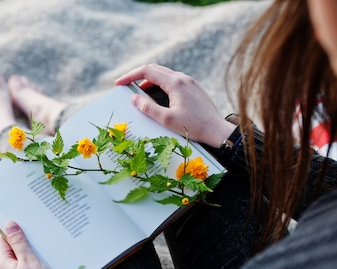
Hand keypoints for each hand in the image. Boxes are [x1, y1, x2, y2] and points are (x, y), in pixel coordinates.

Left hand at [0, 221, 67, 268]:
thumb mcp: (29, 260)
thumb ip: (18, 242)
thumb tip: (9, 225)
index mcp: (1, 266)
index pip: (2, 241)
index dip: (13, 231)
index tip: (25, 224)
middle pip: (11, 250)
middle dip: (24, 243)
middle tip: (38, 236)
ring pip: (19, 261)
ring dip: (30, 254)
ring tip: (43, 250)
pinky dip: (33, 265)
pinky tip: (45, 263)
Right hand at [115, 64, 235, 147]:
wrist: (218, 130)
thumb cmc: (193, 127)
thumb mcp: (166, 120)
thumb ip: (148, 108)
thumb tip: (133, 98)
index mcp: (175, 83)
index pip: (147, 71)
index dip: (130, 76)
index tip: (118, 84)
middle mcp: (183, 78)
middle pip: (155, 69)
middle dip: (138, 76)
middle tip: (125, 85)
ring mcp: (189, 82)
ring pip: (164, 75)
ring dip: (149, 81)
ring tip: (139, 94)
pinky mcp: (193, 88)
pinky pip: (172, 80)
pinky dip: (160, 85)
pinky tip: (156, 97)